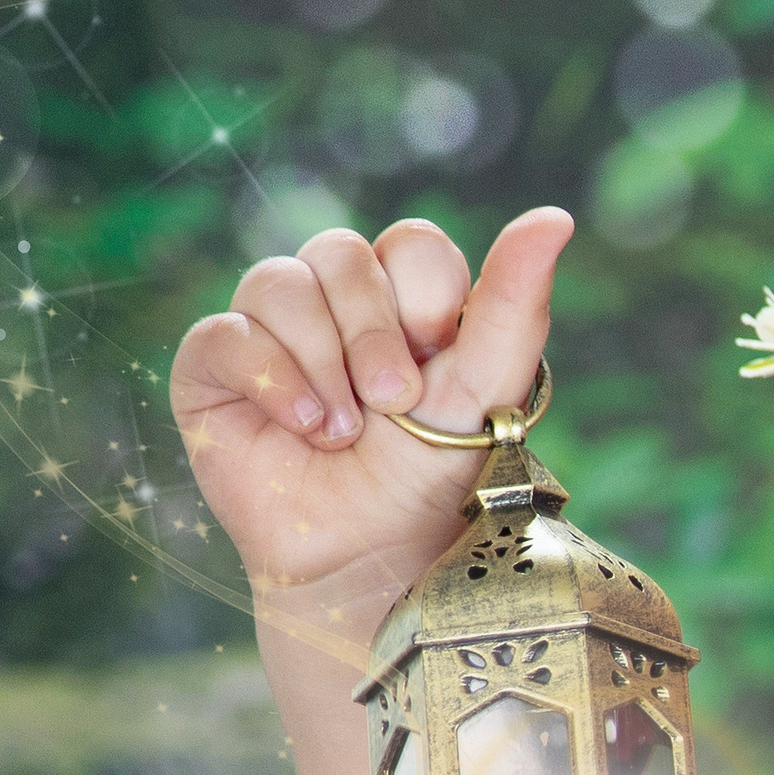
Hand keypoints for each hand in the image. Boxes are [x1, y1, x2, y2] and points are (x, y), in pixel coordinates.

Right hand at [171, 207, 572, 598]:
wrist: (370, 557)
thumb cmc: (432, 476)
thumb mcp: (486, 389)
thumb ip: (516, 304)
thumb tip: (556, 217)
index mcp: (405, 299)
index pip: (410, 244)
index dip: (426, 297)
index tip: (441, 362)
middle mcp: (335, 302)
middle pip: (340, 251)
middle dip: (374, 331)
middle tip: (396, 404)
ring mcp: (271, 328)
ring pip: (279, 283)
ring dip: (324, 363)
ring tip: (344, 433)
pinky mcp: (216, 366)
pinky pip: (226, 332)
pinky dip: (273, 379)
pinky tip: (304, 428)